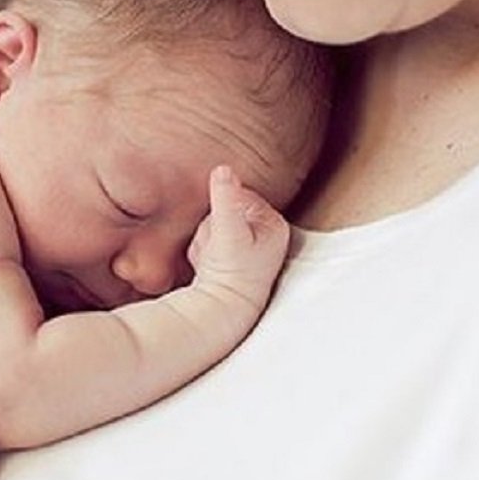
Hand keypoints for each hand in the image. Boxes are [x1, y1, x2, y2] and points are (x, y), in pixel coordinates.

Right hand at [186, 166, 290, 311]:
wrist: (220, 311)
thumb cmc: (230, 272)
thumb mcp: (227, 230)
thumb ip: (225, 199)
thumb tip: (223, 168)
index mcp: (274, 225)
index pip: (237, 196)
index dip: (221, 210)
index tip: (223, 234)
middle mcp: (266, 236)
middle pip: (224, 210)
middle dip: (212, 228)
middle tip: (217, 251)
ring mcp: (249, 249)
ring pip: (214, 225)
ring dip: (205, 240)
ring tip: (213, 260)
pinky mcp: (232, 260)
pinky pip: (209, 242)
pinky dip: (203, 252)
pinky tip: (208, 266)